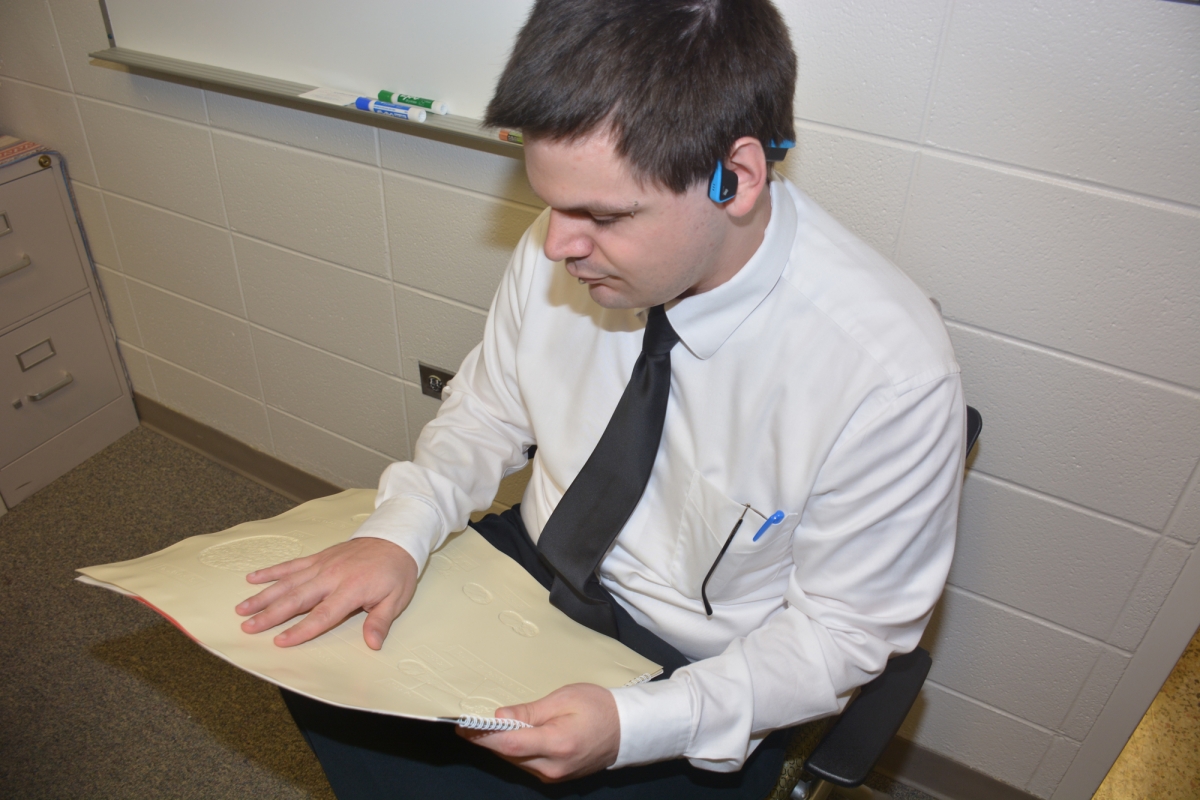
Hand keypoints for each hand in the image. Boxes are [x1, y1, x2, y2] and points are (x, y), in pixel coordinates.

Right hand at [235, 538, 417, 648]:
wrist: (396, 537)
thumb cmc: (396, 571)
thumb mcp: (396, 599)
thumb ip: (380, 621)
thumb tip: (372, 644)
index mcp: (351, 589)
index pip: (322, 614)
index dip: (301, 629)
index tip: (280, 641)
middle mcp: (332, 576)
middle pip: (297, 598)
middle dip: (270, 614)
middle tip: (247, 627)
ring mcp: (322, 564)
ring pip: (288, 582)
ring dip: (264, 595)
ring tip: (242, 608)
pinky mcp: (319, 556)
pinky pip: (291, 564)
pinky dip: (272, 571)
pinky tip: (252, 578)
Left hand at [460, 683, 619, 781]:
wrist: (626, 729)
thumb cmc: (599, 707)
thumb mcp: (564, 699)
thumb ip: (529, 712)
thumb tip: (499, 718)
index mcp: (558, 744)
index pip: (510, 744)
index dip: (483, 737)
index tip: (463, 726)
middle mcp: (554, 766)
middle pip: (509, 755)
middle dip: (487, 739)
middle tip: (468, 722)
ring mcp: (555, 775)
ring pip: (515, 761)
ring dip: (500, 745)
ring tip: (486, 726)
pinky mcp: (556, 777)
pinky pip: (527, 764)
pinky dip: (515, 750)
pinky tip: (510, 736)